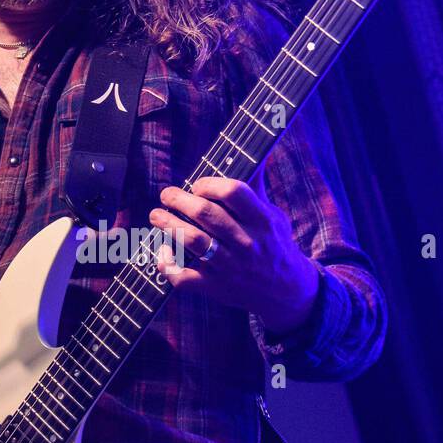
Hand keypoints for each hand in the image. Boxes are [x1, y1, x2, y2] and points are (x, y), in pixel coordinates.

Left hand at [149, 176, 320, 336]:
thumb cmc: (274, 244)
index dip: (208, 183)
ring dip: (168, 225)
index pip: (233, 192)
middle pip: (206, 214)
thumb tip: (255, 152)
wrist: (285, 291)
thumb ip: (257, 186)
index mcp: (262, 220)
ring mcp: (230, 267)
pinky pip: (184, 278)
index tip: (196, 186)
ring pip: (193, 241)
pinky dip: (167, 265)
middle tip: (166, 195)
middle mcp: (246, 242)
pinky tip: (163, 252)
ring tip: (156, 215)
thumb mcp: (273, 214)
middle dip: (179, 200)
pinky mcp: (216, 287)